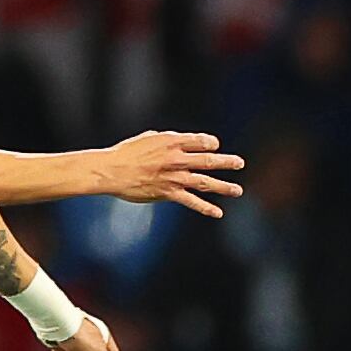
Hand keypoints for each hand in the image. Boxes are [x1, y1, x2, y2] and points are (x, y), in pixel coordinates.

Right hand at [101, 131, 244, 217]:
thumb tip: (176, 141)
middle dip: (226, 162)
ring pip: (205, 182)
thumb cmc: (125, 153)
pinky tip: (218, 212)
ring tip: (237, 190)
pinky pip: (191, 201)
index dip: (210, 143)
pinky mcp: (168, 193)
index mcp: (172, 142)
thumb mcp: (147, 138)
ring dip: (223, 186)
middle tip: (239, 163)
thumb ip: (165, 139)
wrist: (111, 171)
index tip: (213, 146)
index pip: (201, 141)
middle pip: (208, 160)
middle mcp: (177, 159)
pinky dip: (205, 207)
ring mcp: (174, 177)